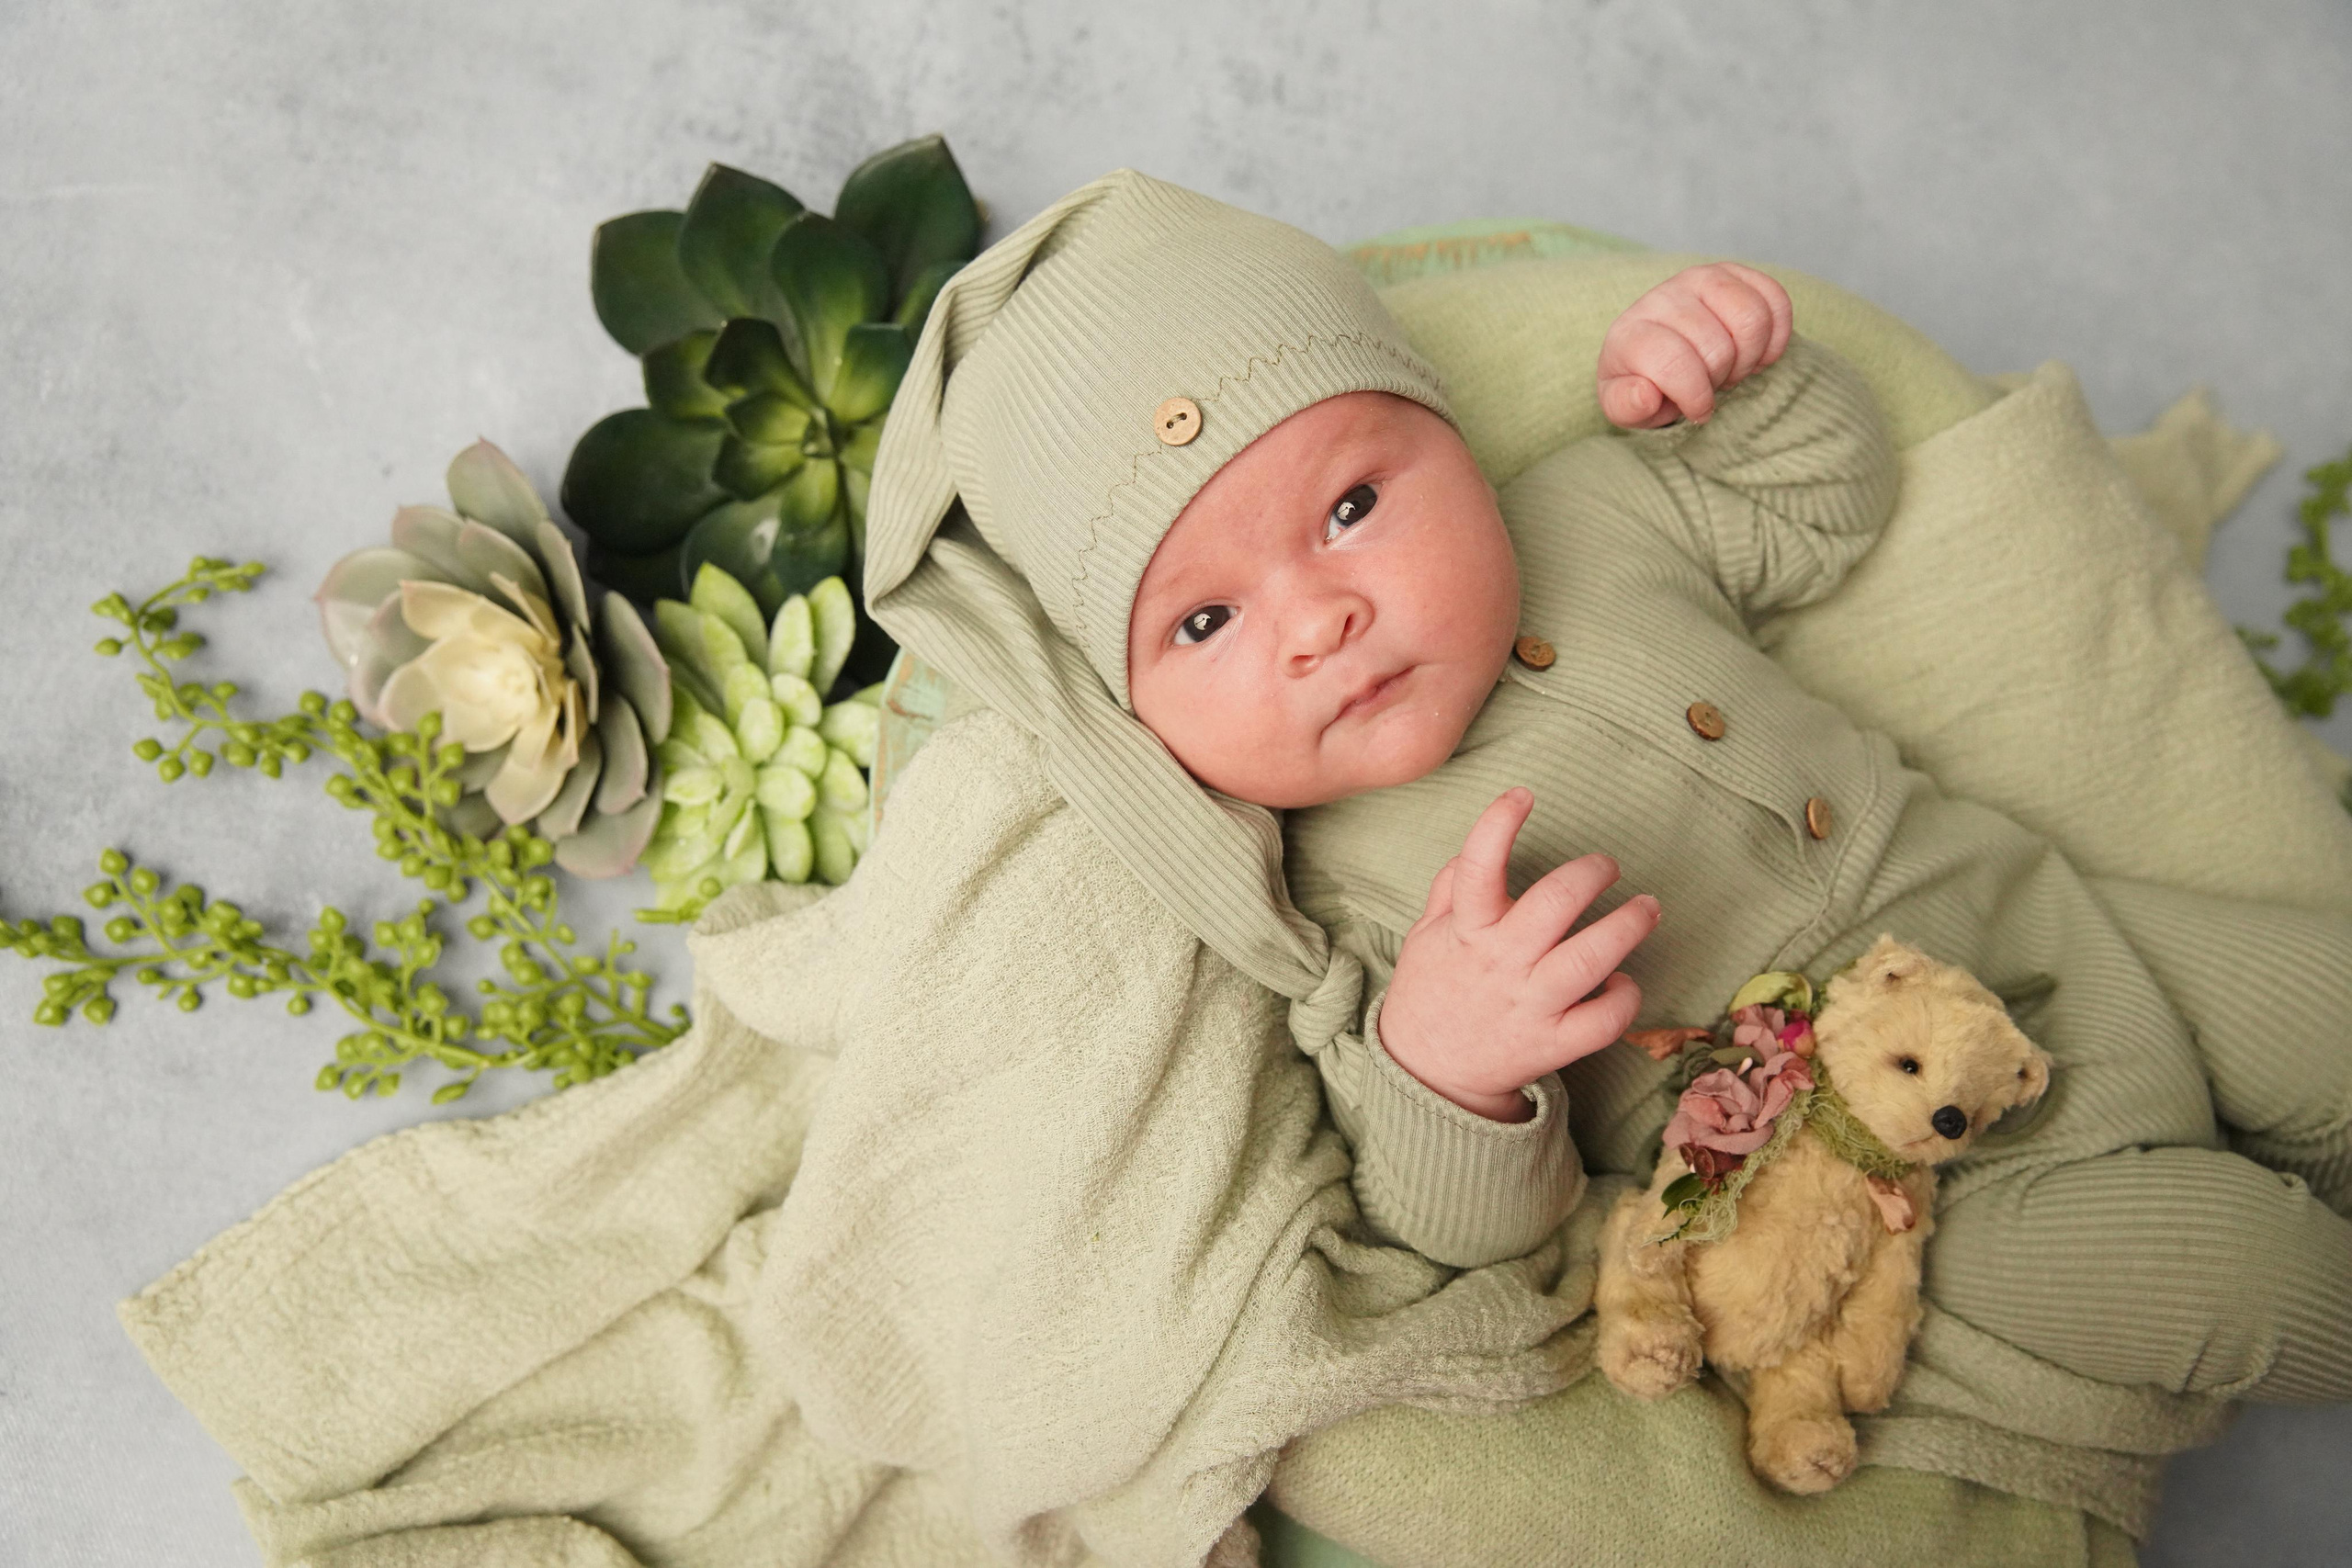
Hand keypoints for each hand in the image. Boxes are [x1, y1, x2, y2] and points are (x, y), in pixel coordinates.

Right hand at [1378, 788, 1659, 1120]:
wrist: (1428, 1074)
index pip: (1476, 869)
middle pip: (1555, 904)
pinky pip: (1604, 1020)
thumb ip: (1449, 889)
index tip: (1522, 795)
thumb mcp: (1425, 935)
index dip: (1498, 825)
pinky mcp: (1553, 1044)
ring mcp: (1530, 1005)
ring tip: (1646, 908)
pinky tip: (1621, 981)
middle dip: (1592, 873)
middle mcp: (1500, 964)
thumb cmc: (1431, 992)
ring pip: (1592, 958)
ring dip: (1629, 925)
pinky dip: (1624, 997)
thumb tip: (1473, 848)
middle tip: (1606, 866)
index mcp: (1465, 930)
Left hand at [1596, 262, 1793, 429]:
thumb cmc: (1646, 382)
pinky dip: (1775, 336)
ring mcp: (1701, 279)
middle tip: (1711, 382)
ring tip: (1731, 366)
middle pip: (1718, 347)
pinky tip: (1754, 351)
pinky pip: (1776, 301)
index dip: (1695, 396)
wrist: (1658, 350)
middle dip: (1721, 378)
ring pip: (1752, 319)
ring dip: (1750, 356)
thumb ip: (1627, 406)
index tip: (1697, 409)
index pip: (1673, 363)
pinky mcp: (1734, 273)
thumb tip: (1645, 395)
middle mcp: (1665, 297)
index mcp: (1631, 333)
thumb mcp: (1626, 406)